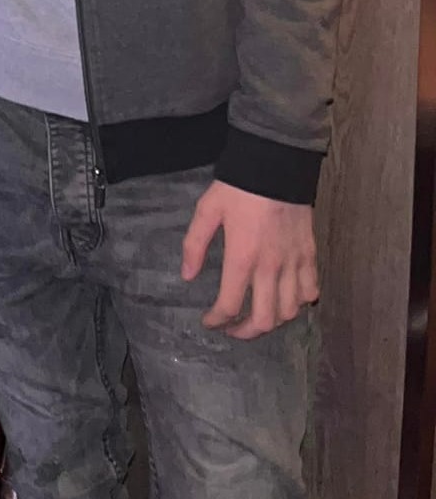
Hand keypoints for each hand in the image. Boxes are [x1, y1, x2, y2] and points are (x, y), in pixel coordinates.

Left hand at [181, 180, 318, 339]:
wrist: (275, 166)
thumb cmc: (237, 188)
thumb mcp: (207, 210)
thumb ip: (194, 245)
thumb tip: (187, 276)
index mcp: (242, 257)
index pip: (230, 304)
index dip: (217, 320)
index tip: (209, 322)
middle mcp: (271, 267)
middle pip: (264, 319)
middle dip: (245, 332)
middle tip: (232, 329)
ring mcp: (294, 263)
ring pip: (290, 311)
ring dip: (273, 321)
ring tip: (257, 316)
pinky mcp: (310, 255)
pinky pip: (311, 291)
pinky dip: (300, 302)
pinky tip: (287, 299)